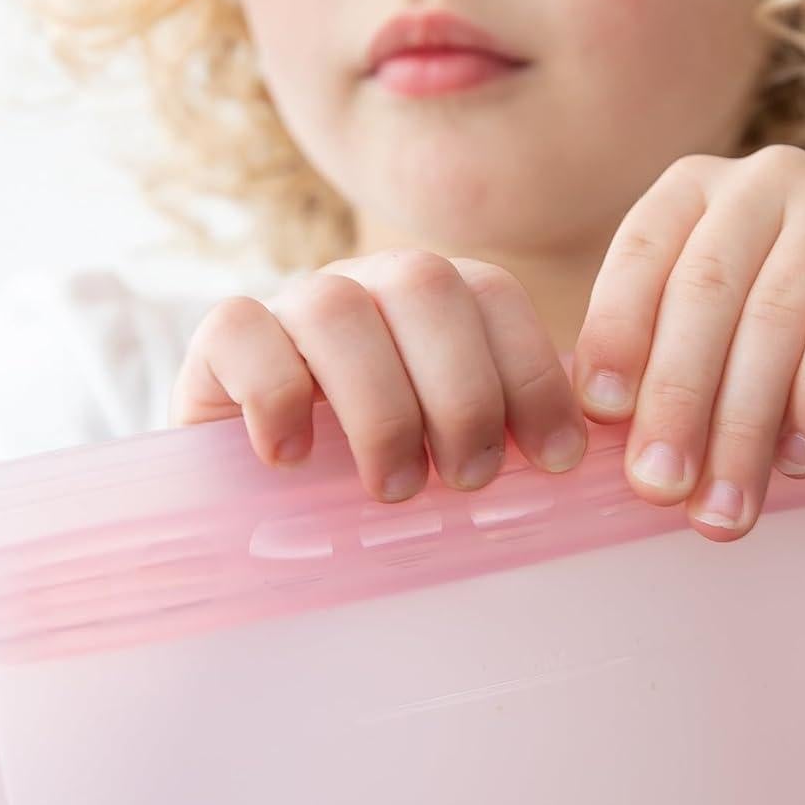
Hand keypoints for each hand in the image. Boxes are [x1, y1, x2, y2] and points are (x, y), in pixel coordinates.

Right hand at [169, 249, 588, 503]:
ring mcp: (290, 307)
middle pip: (426, 285)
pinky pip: (242, 329)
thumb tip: (586, 472)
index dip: (531, 373)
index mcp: (436, 306)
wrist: (252, 519)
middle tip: (467, 480)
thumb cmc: (370, 494)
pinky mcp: (218, 342)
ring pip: (338, 309)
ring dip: (380, 406)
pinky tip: (292, 459)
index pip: (494, 295)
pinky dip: (275, 394)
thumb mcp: (446, 466)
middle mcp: (368, 289)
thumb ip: (504, 449)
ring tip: (393, 488)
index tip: (554, 462)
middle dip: (462, 392)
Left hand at [572, 145, 804, 540]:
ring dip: (744, 425)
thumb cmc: (773, 352)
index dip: (617, 334)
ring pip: (776, 315)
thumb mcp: (705, 344)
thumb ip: (652, 373)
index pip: (641, 253)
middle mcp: (766, 179)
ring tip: (724, 508)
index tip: (600, 417)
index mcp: (694, 190)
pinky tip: (799, 460)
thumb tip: (597, 451)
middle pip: (705, 292)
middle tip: (659, 489)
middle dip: (677, 401)